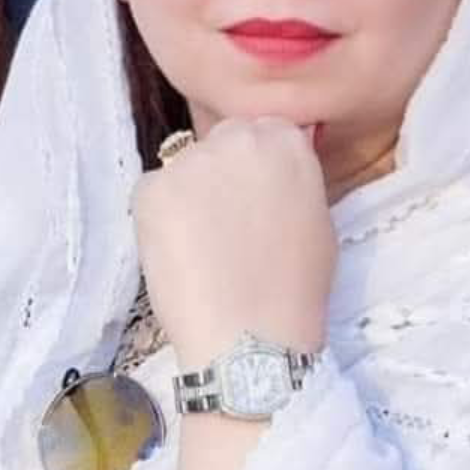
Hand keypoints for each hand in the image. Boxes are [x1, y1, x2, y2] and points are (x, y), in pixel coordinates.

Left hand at [131, 117, 336, 367]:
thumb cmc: (295, 289)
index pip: (264, 129)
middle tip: (226, 219)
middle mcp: (237, 139)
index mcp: (285, 141)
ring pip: (185, 167)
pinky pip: (153, 192)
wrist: (250, 339)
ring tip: (201, 245)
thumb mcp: (318, 219)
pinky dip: (160, 218)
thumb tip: (275, 170)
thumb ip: (294, 179)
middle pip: (222, 140)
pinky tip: (178, 253)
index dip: (256, 164)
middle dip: (223, 170)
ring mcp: (189, 161)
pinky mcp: (150, 188)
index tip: (254, 193)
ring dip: (191, 194)